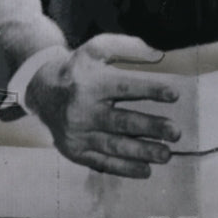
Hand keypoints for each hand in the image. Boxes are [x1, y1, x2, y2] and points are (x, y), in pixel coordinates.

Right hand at [26, 34, 180, 177]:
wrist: (42, 90)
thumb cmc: (79, 68)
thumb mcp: (97, 48)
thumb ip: (128, 47)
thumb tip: (158, 54)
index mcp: (91, 83)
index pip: (125, 87)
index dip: (150, 91)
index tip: (175, 94)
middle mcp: (83, 110)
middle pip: (122, 122)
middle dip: (151, 128)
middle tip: (175, 132)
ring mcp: (79, 134)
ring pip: (114, 146)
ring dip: (142, 152)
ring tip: (166, 154)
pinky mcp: (75, 151)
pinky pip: (102, 163)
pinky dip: (125, 169)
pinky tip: (146, 170)